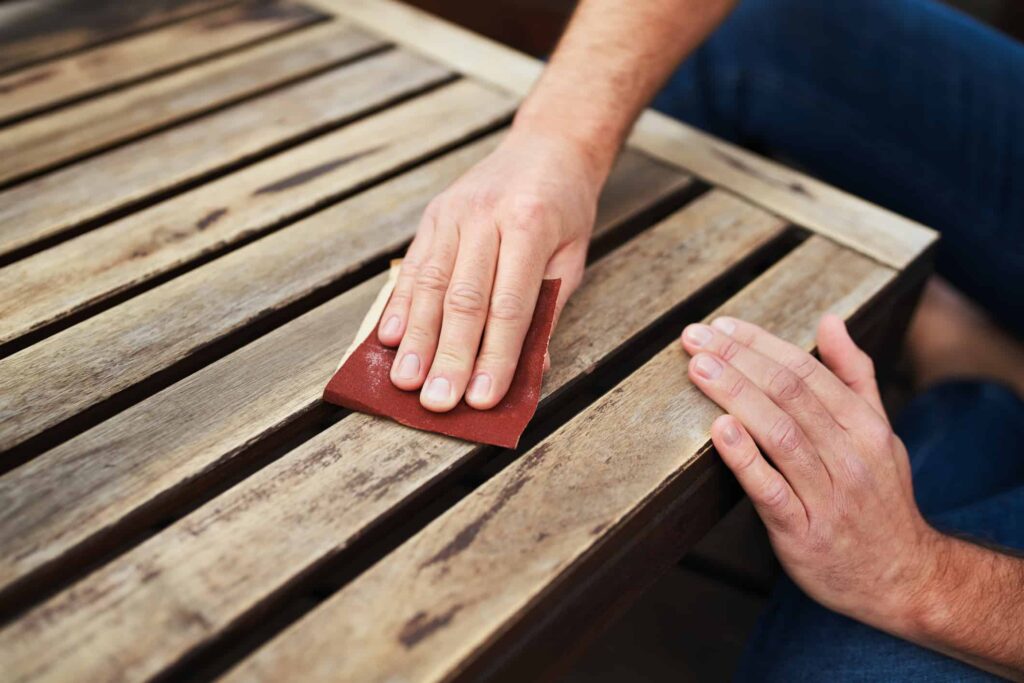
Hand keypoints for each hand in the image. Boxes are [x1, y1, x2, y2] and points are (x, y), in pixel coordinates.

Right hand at [378, 129, 604, 411]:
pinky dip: (399, 304)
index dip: (495, 357)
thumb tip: (527, 370)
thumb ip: (547, 309)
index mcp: (530, 225)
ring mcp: (454, 213)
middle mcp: (486, 215)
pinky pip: (413, 265)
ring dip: (416, 338)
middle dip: (449, 356)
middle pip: (464, 299)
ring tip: (405, 380)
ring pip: (430, 284)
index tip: (482, 399)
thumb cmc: (565, 210)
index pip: (509, 305)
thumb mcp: (572, 258)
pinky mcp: (433, 215)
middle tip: (437, 402)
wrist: (547, 146)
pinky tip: (388, 337)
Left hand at [680, 315, 943, 632]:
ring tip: (699, 368)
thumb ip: (853, 376)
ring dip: (736, 396)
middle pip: (789, 395)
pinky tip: (719, 430)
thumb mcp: (879, 433)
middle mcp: (850, 456)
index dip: (761, 345)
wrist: (904, 579)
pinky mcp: (804, 534)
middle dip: (739, 360)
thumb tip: (831, 320)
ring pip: (780, 435)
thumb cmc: (880, 499)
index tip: (722, 326)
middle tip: (695, 338)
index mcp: (865, 427)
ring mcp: (828, 496)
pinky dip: (746, 459)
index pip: (807, 372)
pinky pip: (772, 491)